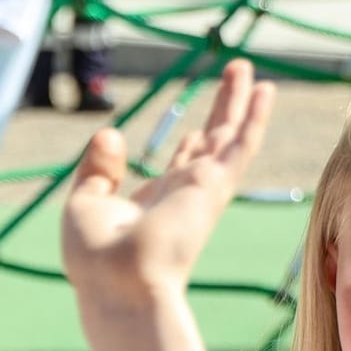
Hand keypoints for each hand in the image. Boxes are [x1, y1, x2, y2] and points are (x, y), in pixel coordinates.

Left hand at [59, 59, 274, 306]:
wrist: (118, 283)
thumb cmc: (96, 257)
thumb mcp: (85, 203)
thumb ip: (98, 170)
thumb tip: (110, 134)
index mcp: (154, 203)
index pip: (178, 167)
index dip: (188, 147)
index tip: (193, 131)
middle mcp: (183, 194)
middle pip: (210, 142)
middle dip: (221, 110)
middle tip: (234, 78)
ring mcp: (202, 188)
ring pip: (228, 135)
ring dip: (239, 101)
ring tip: (246, 67)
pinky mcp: (214, 185)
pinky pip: (240, 143)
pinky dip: (255, 116)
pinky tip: (265, 90)